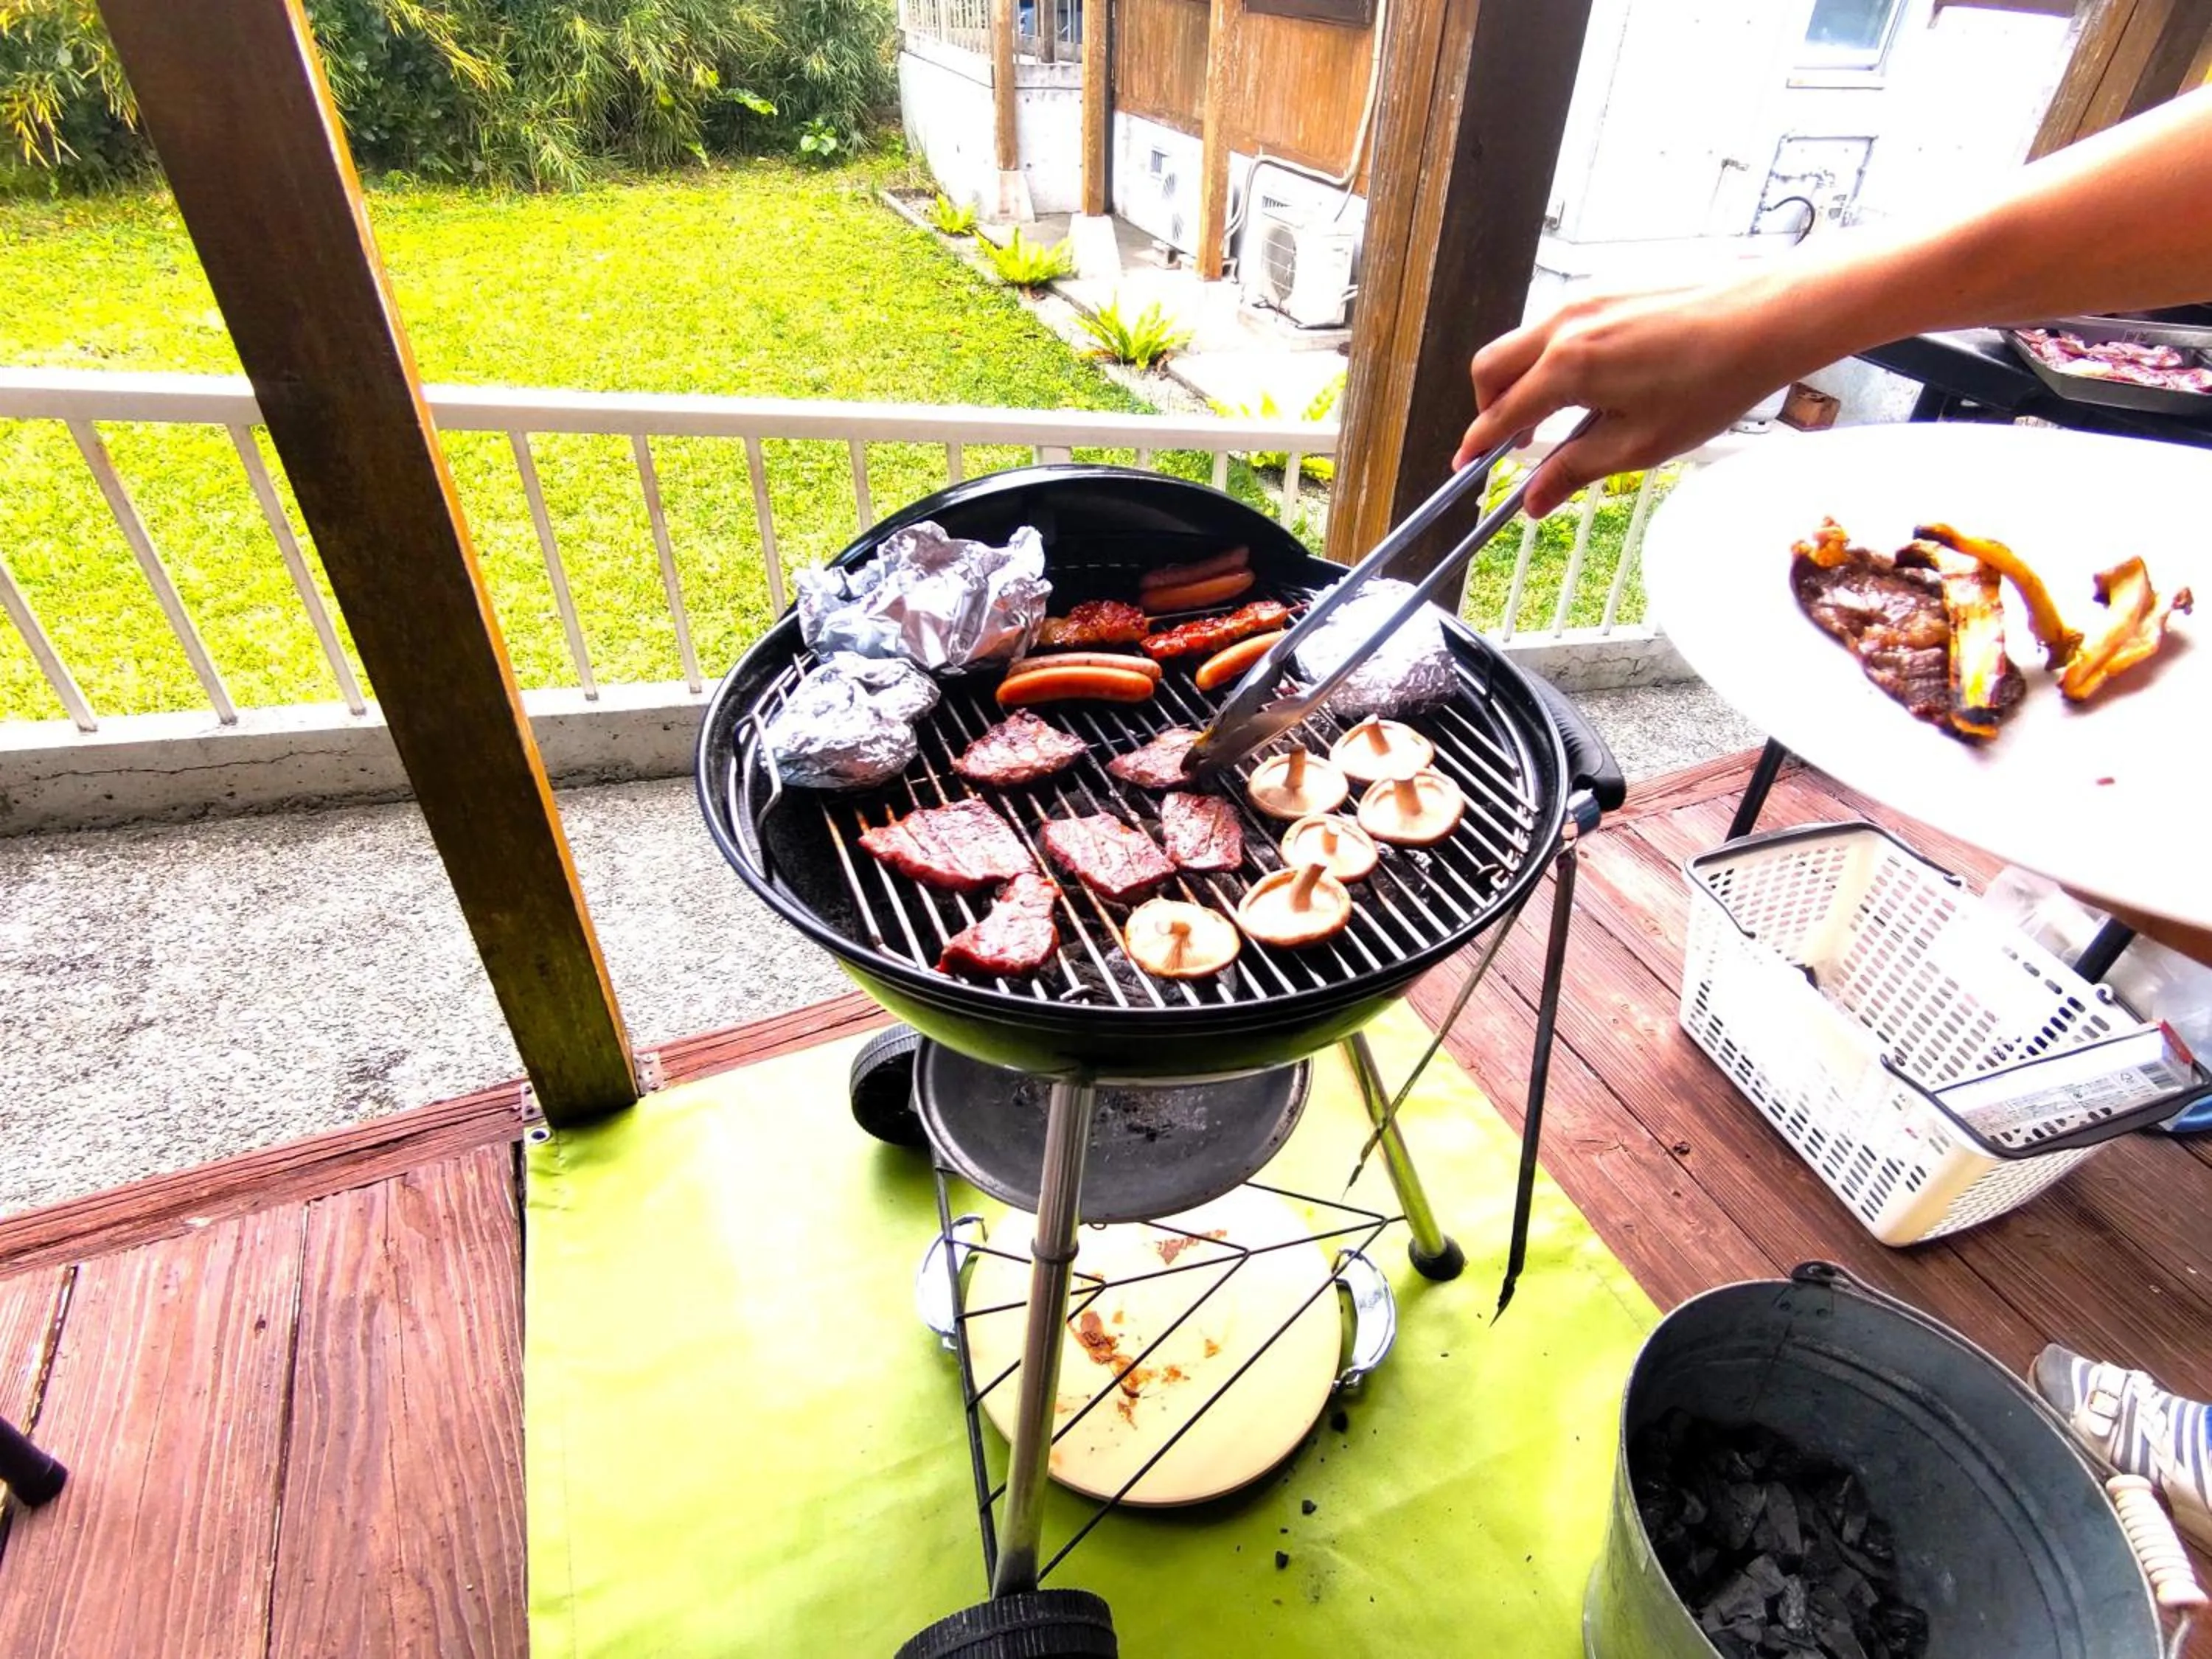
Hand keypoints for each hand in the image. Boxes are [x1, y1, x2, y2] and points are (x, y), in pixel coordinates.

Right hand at [1452, 280, 1811, 515]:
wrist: (1766, 318)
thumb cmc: (1713, 380)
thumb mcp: (1639, 444)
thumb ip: (1575, 470)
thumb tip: (1533, 500)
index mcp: (1567, 367)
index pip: (1501, 414)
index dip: (1480, 446)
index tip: (1468, 467)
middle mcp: (1565, 324)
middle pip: (1491, 367)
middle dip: (1488, 407)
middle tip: (1510, 444)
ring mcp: (1586, 298)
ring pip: (1522, 342)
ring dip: (1522, 381)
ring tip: (1558, 417)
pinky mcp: (1608, 287)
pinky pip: (1557, 325)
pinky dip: (1552, 357)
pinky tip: (1591, 382)